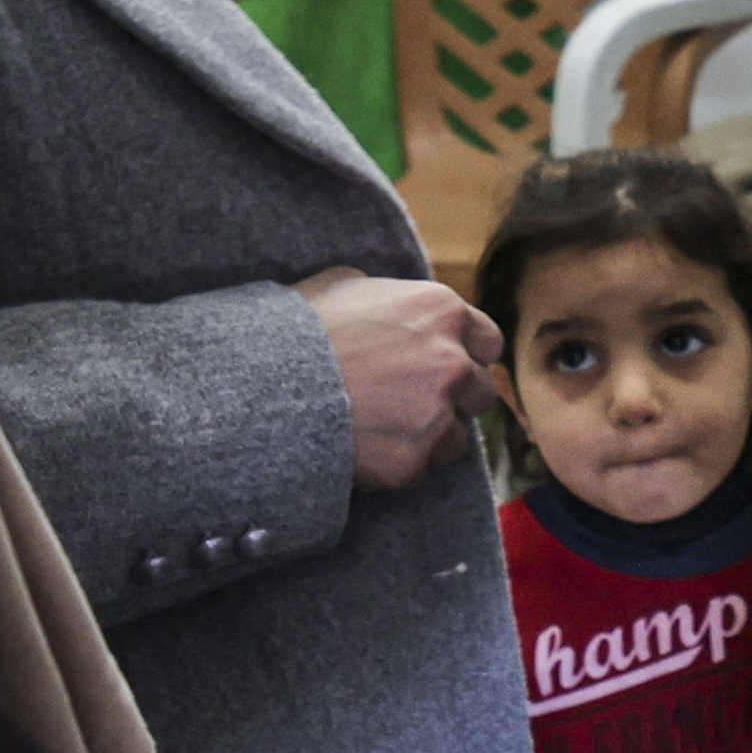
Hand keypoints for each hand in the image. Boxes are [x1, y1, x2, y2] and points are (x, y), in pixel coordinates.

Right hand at [299, 272, 494, 494]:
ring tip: (385, 428)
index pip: (488, 342)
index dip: (467, 354)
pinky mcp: (413, 460)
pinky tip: (367, 448)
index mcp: (441, 312)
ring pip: (458, 437)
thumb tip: (393, 307)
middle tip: (414, 400)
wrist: (263, 386)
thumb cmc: (298, 328)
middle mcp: (451, 363)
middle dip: (454, 397)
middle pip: (480, 392)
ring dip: (432, 435)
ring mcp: (436, 416)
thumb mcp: (344, 286)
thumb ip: (388, 297)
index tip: (448, 364)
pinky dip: (401, 462)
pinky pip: (422, 467)